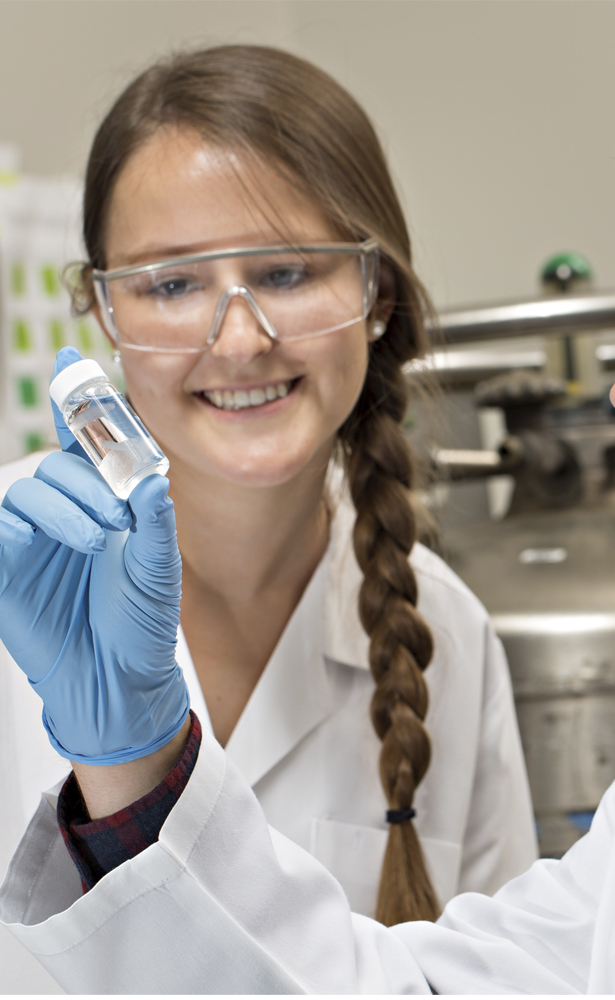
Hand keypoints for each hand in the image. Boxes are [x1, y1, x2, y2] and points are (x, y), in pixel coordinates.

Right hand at [0, 349, 187, 763]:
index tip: (76, 363)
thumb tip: (154, 481)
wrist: (118, 678)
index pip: (88, 446)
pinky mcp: (7, 566)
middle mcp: (67, 512)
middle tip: (121, 509)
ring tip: (101, 538)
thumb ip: (155, 523)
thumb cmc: (140, 622)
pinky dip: (24, 525)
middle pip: (60, 462)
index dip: (81, 404)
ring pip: (30, 488)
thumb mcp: (159, 570)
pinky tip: (53, 541)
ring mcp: (33, 537)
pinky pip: (2, 526)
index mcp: (107, 502)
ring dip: (67, 504)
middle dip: (91, 475)